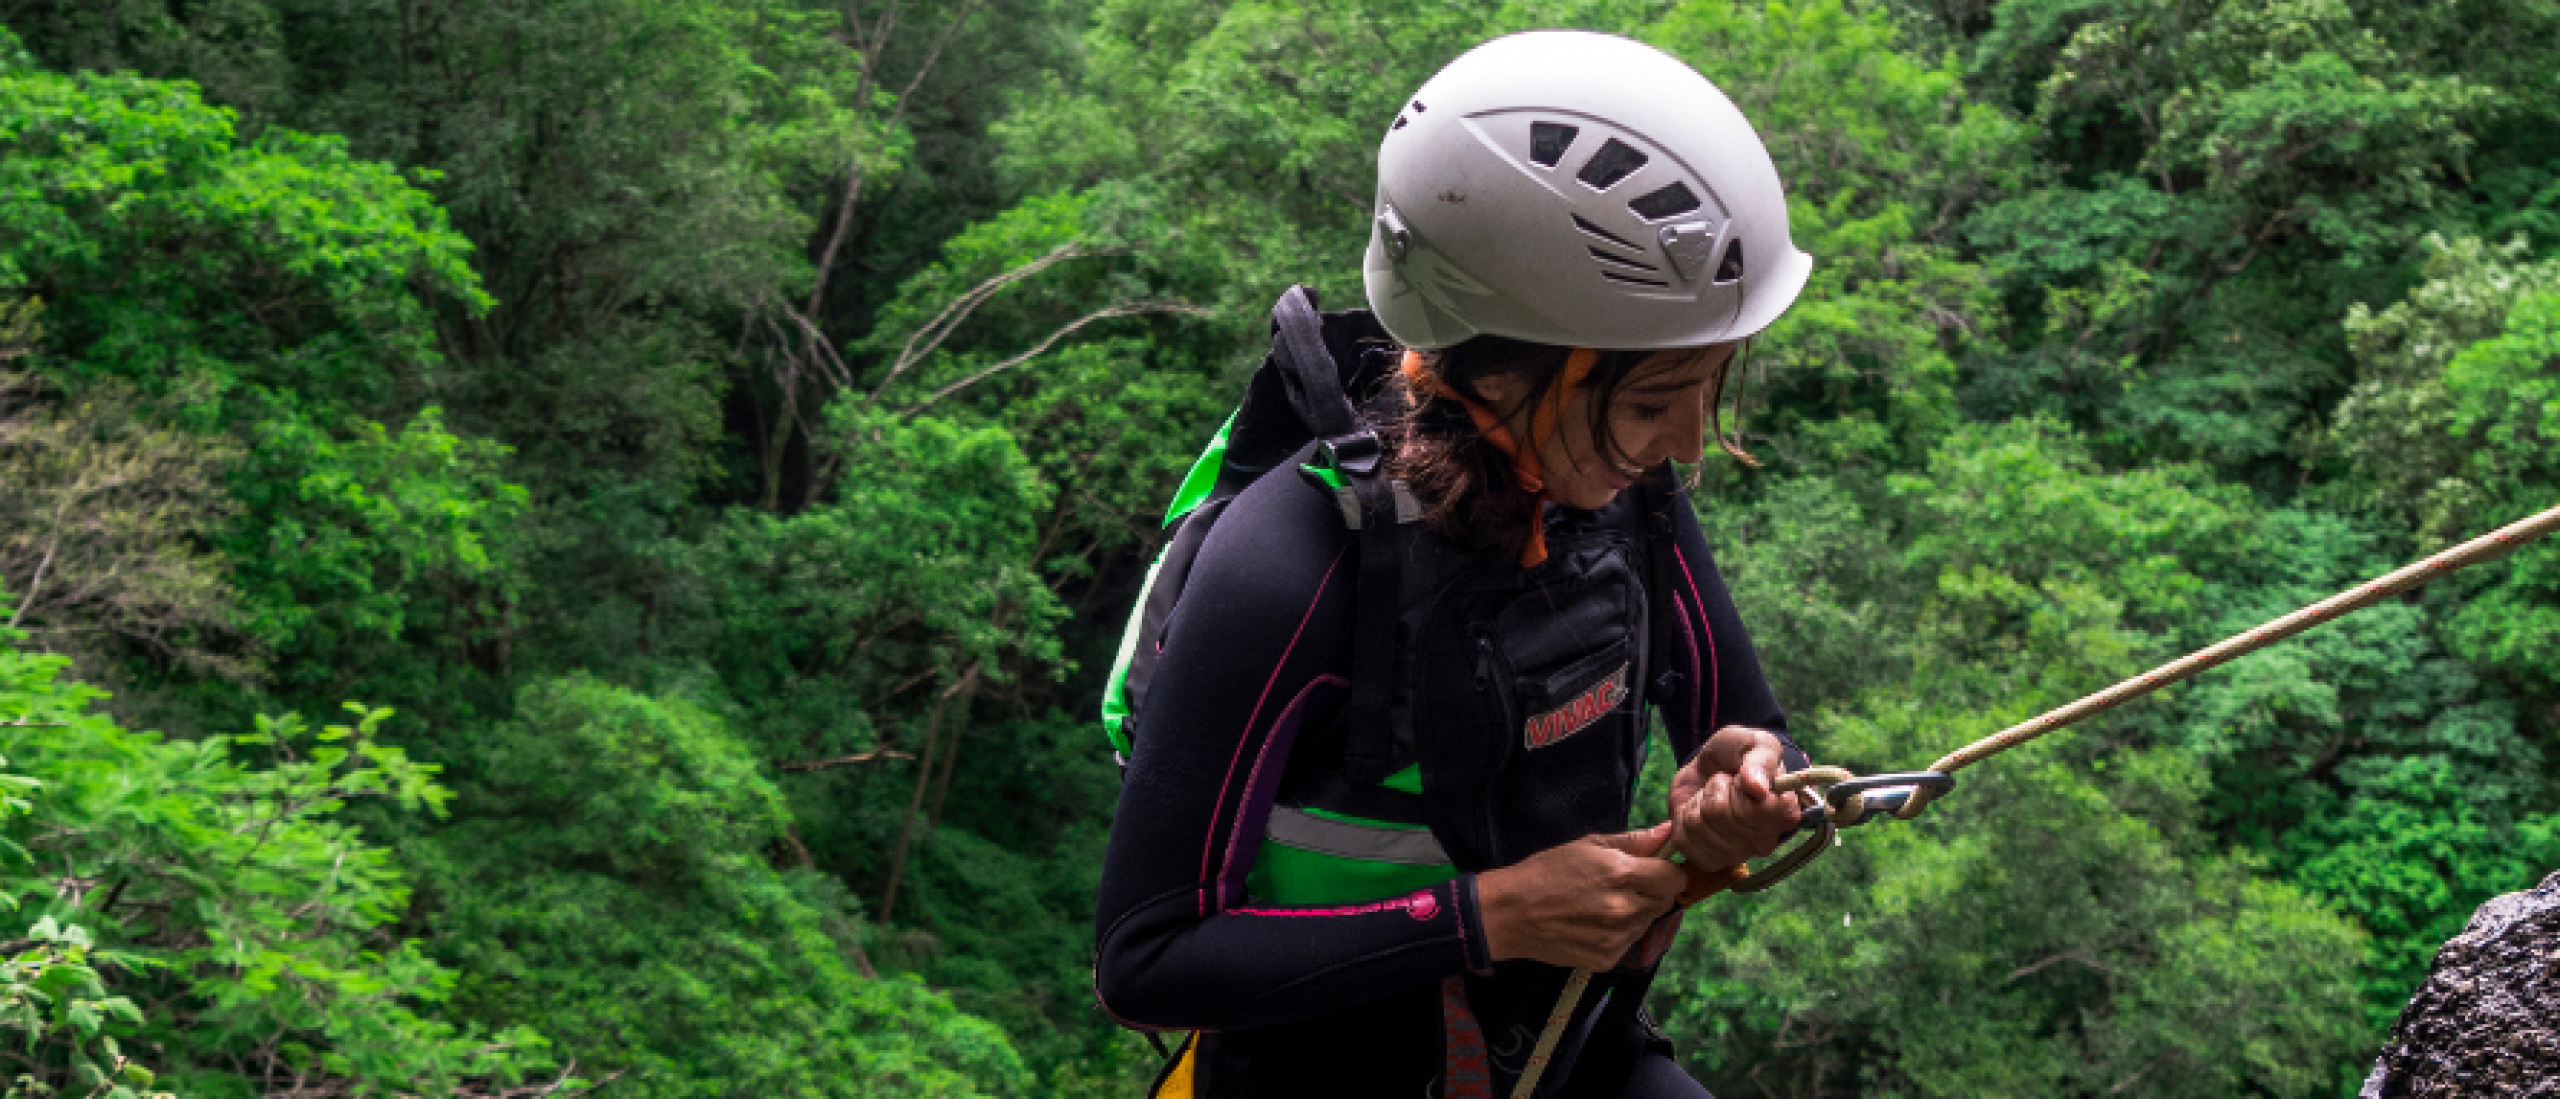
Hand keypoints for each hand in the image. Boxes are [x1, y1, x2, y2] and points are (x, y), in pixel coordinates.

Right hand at [1474, 822, 1687, 970]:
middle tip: (1622, 885)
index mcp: (1622, 875)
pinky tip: (1593, 923)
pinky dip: (1618, 932)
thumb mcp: (1588, 845)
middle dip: (1652, 891)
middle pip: (1665, 901)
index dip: (1667, 871)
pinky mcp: (1607, 959)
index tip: (1654, 869)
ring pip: (1647, 922)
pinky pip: (1628, 941)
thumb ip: (1634, 841)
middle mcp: (1625, 909)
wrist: (1511, 913)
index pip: (1675, 878)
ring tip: (1602, 903)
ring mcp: (1617, 938)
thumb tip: (1668, 832)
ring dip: (1636, 912)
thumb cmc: (1547, 871)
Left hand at [1668, 726, 1800, 869]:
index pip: (1758, 809)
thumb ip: (1760, 762)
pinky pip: (1682, 839)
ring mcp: (1735, 855)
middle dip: (1716, 788)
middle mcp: (1764, 842)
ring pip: (1698, 825)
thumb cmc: (1741, 754)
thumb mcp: (1757, 744)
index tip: (1743, 775)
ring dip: (1699, 801)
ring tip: (1712, 795)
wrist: (1713, 764)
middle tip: (1726, 782)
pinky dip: (1683, 818)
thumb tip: (1757, 788)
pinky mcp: (1708, 859)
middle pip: (1720, 814)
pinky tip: (1699, 811)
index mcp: (1785, 814)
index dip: (1741, 786)